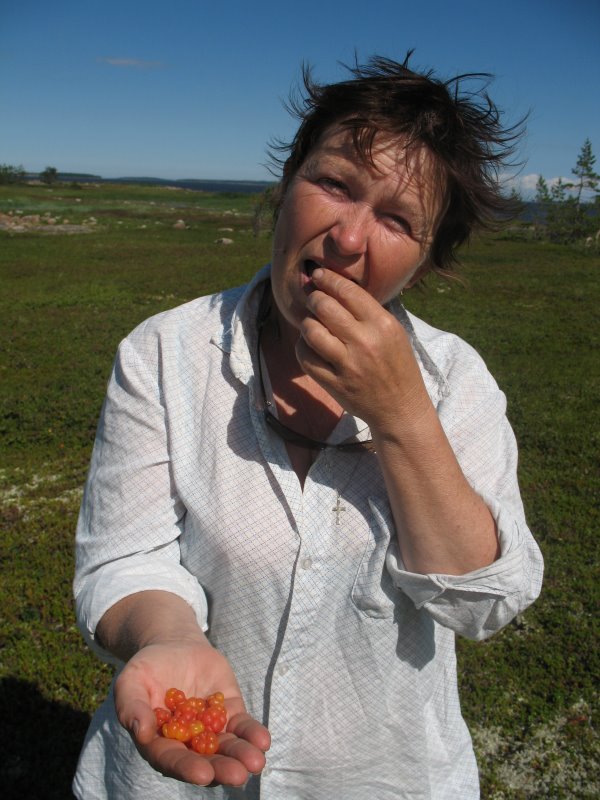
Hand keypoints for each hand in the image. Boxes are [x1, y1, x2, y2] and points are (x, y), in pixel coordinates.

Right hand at [114, 638, 270, 786]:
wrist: (174, 646)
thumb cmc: (147, 668)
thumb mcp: (131, 682)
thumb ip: (132, 706)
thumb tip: (142, 732)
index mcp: (159, 743)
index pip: (172, 760)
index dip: (187, 768)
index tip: (203, 775)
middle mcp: (186, 743)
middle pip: (205, 761)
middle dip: (222, 768)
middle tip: (238, 775)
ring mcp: (210, 729)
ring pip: (227, 747)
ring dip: (242, 756)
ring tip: (256, 762)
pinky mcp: (228, 712)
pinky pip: (242, 726)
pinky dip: (252, 734)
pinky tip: (263, 741)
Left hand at [297, 268, 430, 430]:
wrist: (400, 408)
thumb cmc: (396, 366)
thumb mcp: (393, 332)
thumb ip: (367, 311)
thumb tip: (337, 287)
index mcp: (382, 325)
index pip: (347, 291)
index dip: (328, 279)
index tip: (318, 276)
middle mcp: (364, 342)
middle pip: (324, 307)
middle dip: (313, 298)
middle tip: (312, 299)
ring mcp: (348, 365)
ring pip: (311, 331)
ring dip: (306, 323)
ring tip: (311, 323)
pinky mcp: (334, 383)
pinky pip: (306, 357)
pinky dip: (303, 347)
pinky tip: (310, 345)